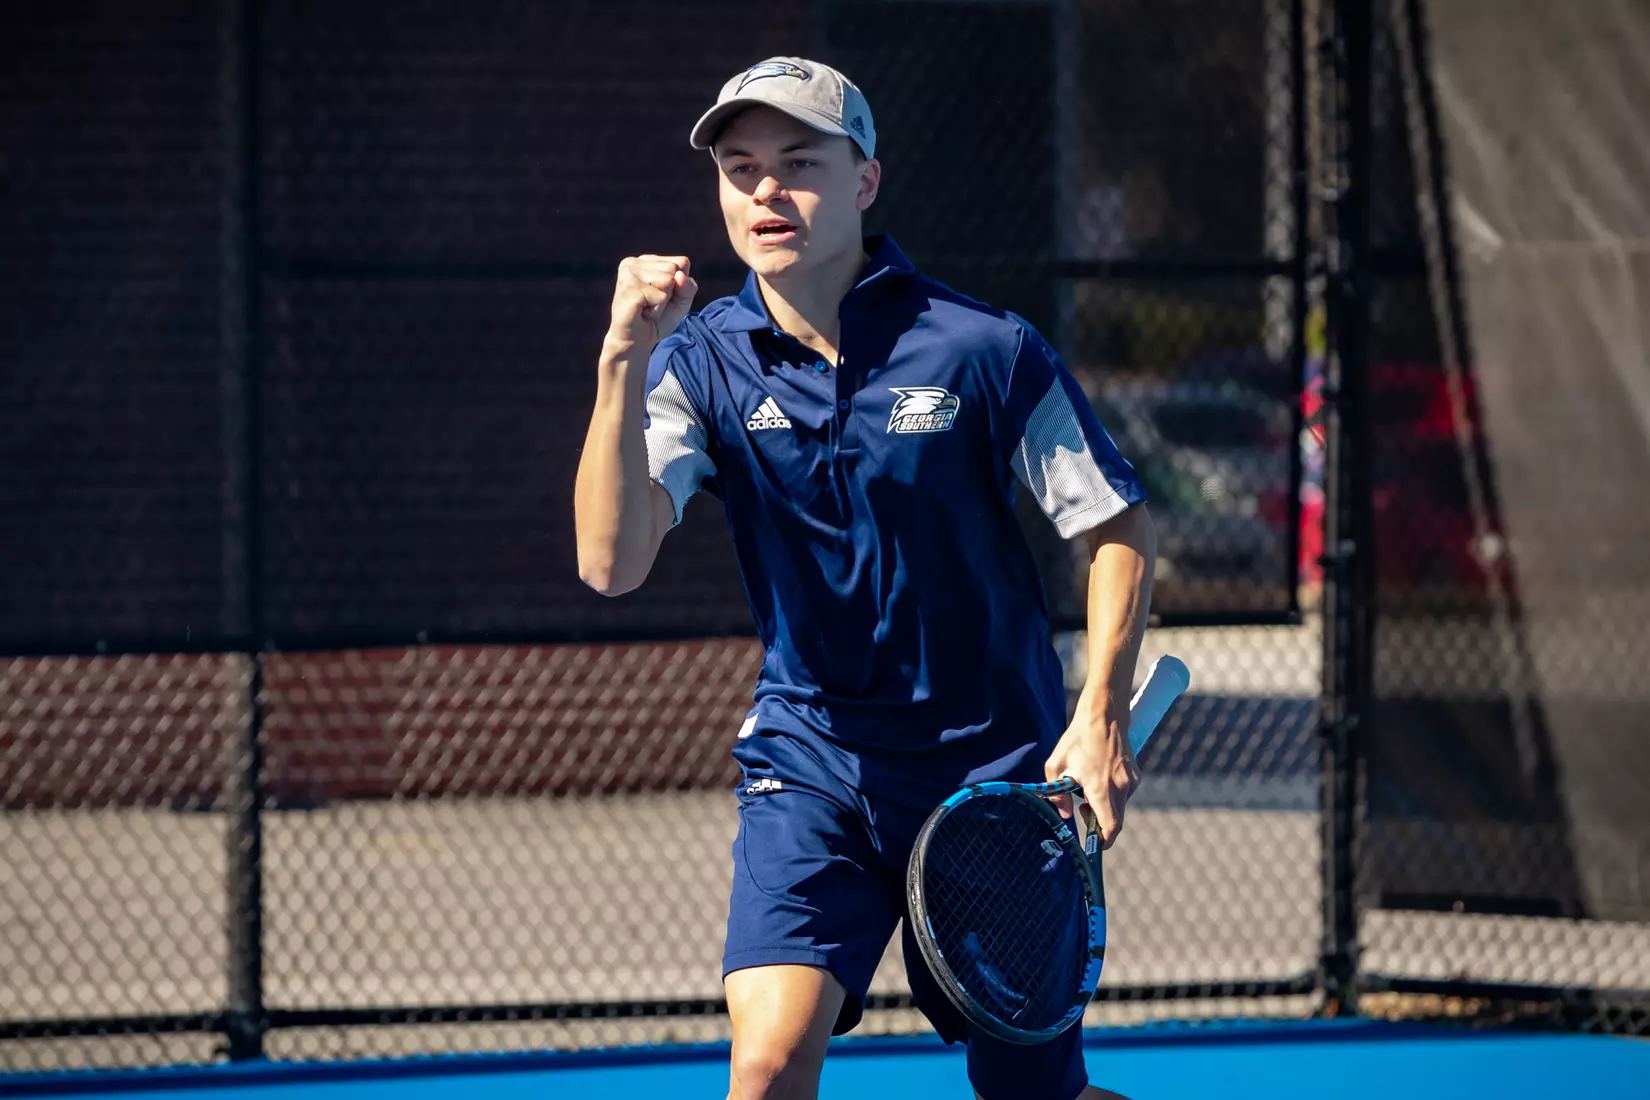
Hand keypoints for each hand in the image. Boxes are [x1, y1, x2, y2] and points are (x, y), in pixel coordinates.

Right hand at [608, 255, 697, 349]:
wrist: (637, 342)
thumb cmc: (656, 320)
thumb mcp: (681, 302)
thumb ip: (688, 287)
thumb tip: (680, 276)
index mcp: (646, 260)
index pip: (682, 262)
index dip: (679, 286)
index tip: (662, 297)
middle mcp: (634, 263)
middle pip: (674, 269)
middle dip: (670, 293)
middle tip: (653, 304)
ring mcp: (629, 273)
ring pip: (668, 281)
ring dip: (662, 302)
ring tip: (647, 308)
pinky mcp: (628, 288)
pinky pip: (660, 296)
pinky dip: (657, 310)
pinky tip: (642, 312)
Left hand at [1042, 706, 1140, 849]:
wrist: (1104, 715)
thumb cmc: (1077, 738)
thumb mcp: (1056, 765)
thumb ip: (1057, 794)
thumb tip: (1063, 814)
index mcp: (1101, 788)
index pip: (1110, 827)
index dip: (1103, 841)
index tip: (1092, 843)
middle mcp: (1120, 788)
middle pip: (1116, 822)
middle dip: (1099, 825)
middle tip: (1082, 810)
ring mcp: (1131, 781)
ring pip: (1120, 808)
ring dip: (1105, 809)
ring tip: (1087, 790)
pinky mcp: (1135, 776)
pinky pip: (1124, 796)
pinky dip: (1112, 796)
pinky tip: (1098, 779)